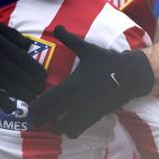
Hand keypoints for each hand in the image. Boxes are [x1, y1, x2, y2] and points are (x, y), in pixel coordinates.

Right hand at [0, 19, 45, 112]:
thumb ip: (15, 36)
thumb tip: (30, 47)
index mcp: (2, 45)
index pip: (25, 61)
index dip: (36, 71)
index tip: (43, 77)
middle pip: (20, 76)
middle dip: (33, 85)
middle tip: (41, 90)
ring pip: (10, 87)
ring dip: (24, 95)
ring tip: (33, 98)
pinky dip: (3, 103)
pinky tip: (12, 108)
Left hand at [28, 25, 153, 137]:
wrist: (130, 75)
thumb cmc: (106, 61)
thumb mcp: (87, 48)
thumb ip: (69, 39)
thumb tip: (56, 27)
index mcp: (74, 83)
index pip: (50, 99)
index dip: (38, 107)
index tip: (28, 111)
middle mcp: (79, 99)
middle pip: (55, 116)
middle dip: (42, 121)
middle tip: (32, 123)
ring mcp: (88, 110)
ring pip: (67, 127)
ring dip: (57, 128)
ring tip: (50, 126)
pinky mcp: (97, 116)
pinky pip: (81, 129)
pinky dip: (72, 131)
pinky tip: (67, 129)